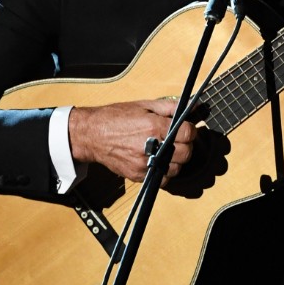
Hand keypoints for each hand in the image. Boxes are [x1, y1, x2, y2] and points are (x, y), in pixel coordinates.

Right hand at [67, 99, 197, 185]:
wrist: (93, 135)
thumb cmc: (115, 117)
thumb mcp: (144, 105)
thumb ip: (169, 107)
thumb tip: (190, 108)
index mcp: (154, 126)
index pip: (188, 133)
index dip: (190, 130)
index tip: (186, 128)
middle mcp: (151, 147)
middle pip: (186, 153)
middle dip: (186, 145)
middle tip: (178, 139)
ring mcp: (144, 164)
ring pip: (176, 168)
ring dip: (177, 160)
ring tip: (167, 150)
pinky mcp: (138, 175)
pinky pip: (162, 179)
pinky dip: (165, 172)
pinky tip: (158, 161)